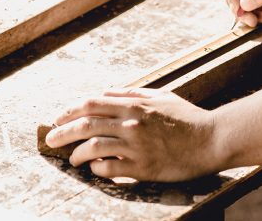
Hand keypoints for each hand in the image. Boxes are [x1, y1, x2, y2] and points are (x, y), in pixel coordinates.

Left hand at [45, 88, 222, 181]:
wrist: (211, 140)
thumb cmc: (187, 118)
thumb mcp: (160, 96)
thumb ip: (132, 93)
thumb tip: (106, 92)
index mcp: (134, 104)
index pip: (91, 104)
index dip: (70, 111)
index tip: (58, 118)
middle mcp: (131, 123)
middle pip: (86, 124)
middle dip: (62, 132)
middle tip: (50, 139)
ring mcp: (136, 145)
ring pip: (93, 146)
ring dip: (77, 153)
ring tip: (72, 159)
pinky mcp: (142, 167)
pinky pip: (110, 168)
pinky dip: (97, 168)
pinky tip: (94, 168)